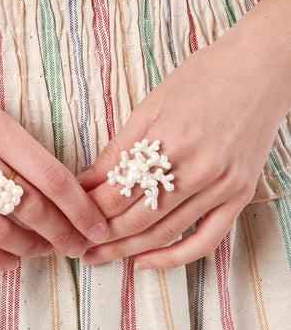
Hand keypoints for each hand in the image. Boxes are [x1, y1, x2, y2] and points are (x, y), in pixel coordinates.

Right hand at [0, 59, 108, 270]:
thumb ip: (16, 146)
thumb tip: (56, 188)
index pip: (54, 177)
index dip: (83, 209)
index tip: (98, 226)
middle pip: (34, 209)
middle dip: (64, 235)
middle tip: (77, 247)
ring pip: (3, 232)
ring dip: (31, 249)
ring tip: (43, 250)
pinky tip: (9, 261)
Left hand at [76, 6, 290, 269]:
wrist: (263, 68)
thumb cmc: (204, 76)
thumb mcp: (152, 105)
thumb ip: (119, 150)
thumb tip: (85, 183)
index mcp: (169, 140)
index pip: (116, 192)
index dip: (86, 209)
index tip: (67, 216)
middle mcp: (198, 167)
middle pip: (136, 218)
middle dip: (99, 236)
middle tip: (74, 244)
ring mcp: (223, 185)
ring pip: (164, 232)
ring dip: (126, 250)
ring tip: (98, 256)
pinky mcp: (241, 195)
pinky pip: (205, 240)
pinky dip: (173, 257)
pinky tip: (144, 262)